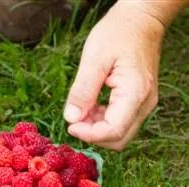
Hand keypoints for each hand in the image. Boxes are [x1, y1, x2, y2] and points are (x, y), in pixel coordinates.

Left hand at [63, 3, 165, 150]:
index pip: (113, 131)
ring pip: (119, 134)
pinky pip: (120, 122)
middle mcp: (144, 103)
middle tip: (73, 119)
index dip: (89, 134)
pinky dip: (101, 121)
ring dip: (96, 129)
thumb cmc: (118, 33)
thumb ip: (82, 91)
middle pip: (118, 139)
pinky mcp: (138, 102)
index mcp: (135, 93)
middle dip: (92, 135)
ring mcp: (144, 104)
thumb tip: (71, 118)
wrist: (140, 20)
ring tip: (80, 109)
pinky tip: (89, 107)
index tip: (70, 124)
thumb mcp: (94, 59)